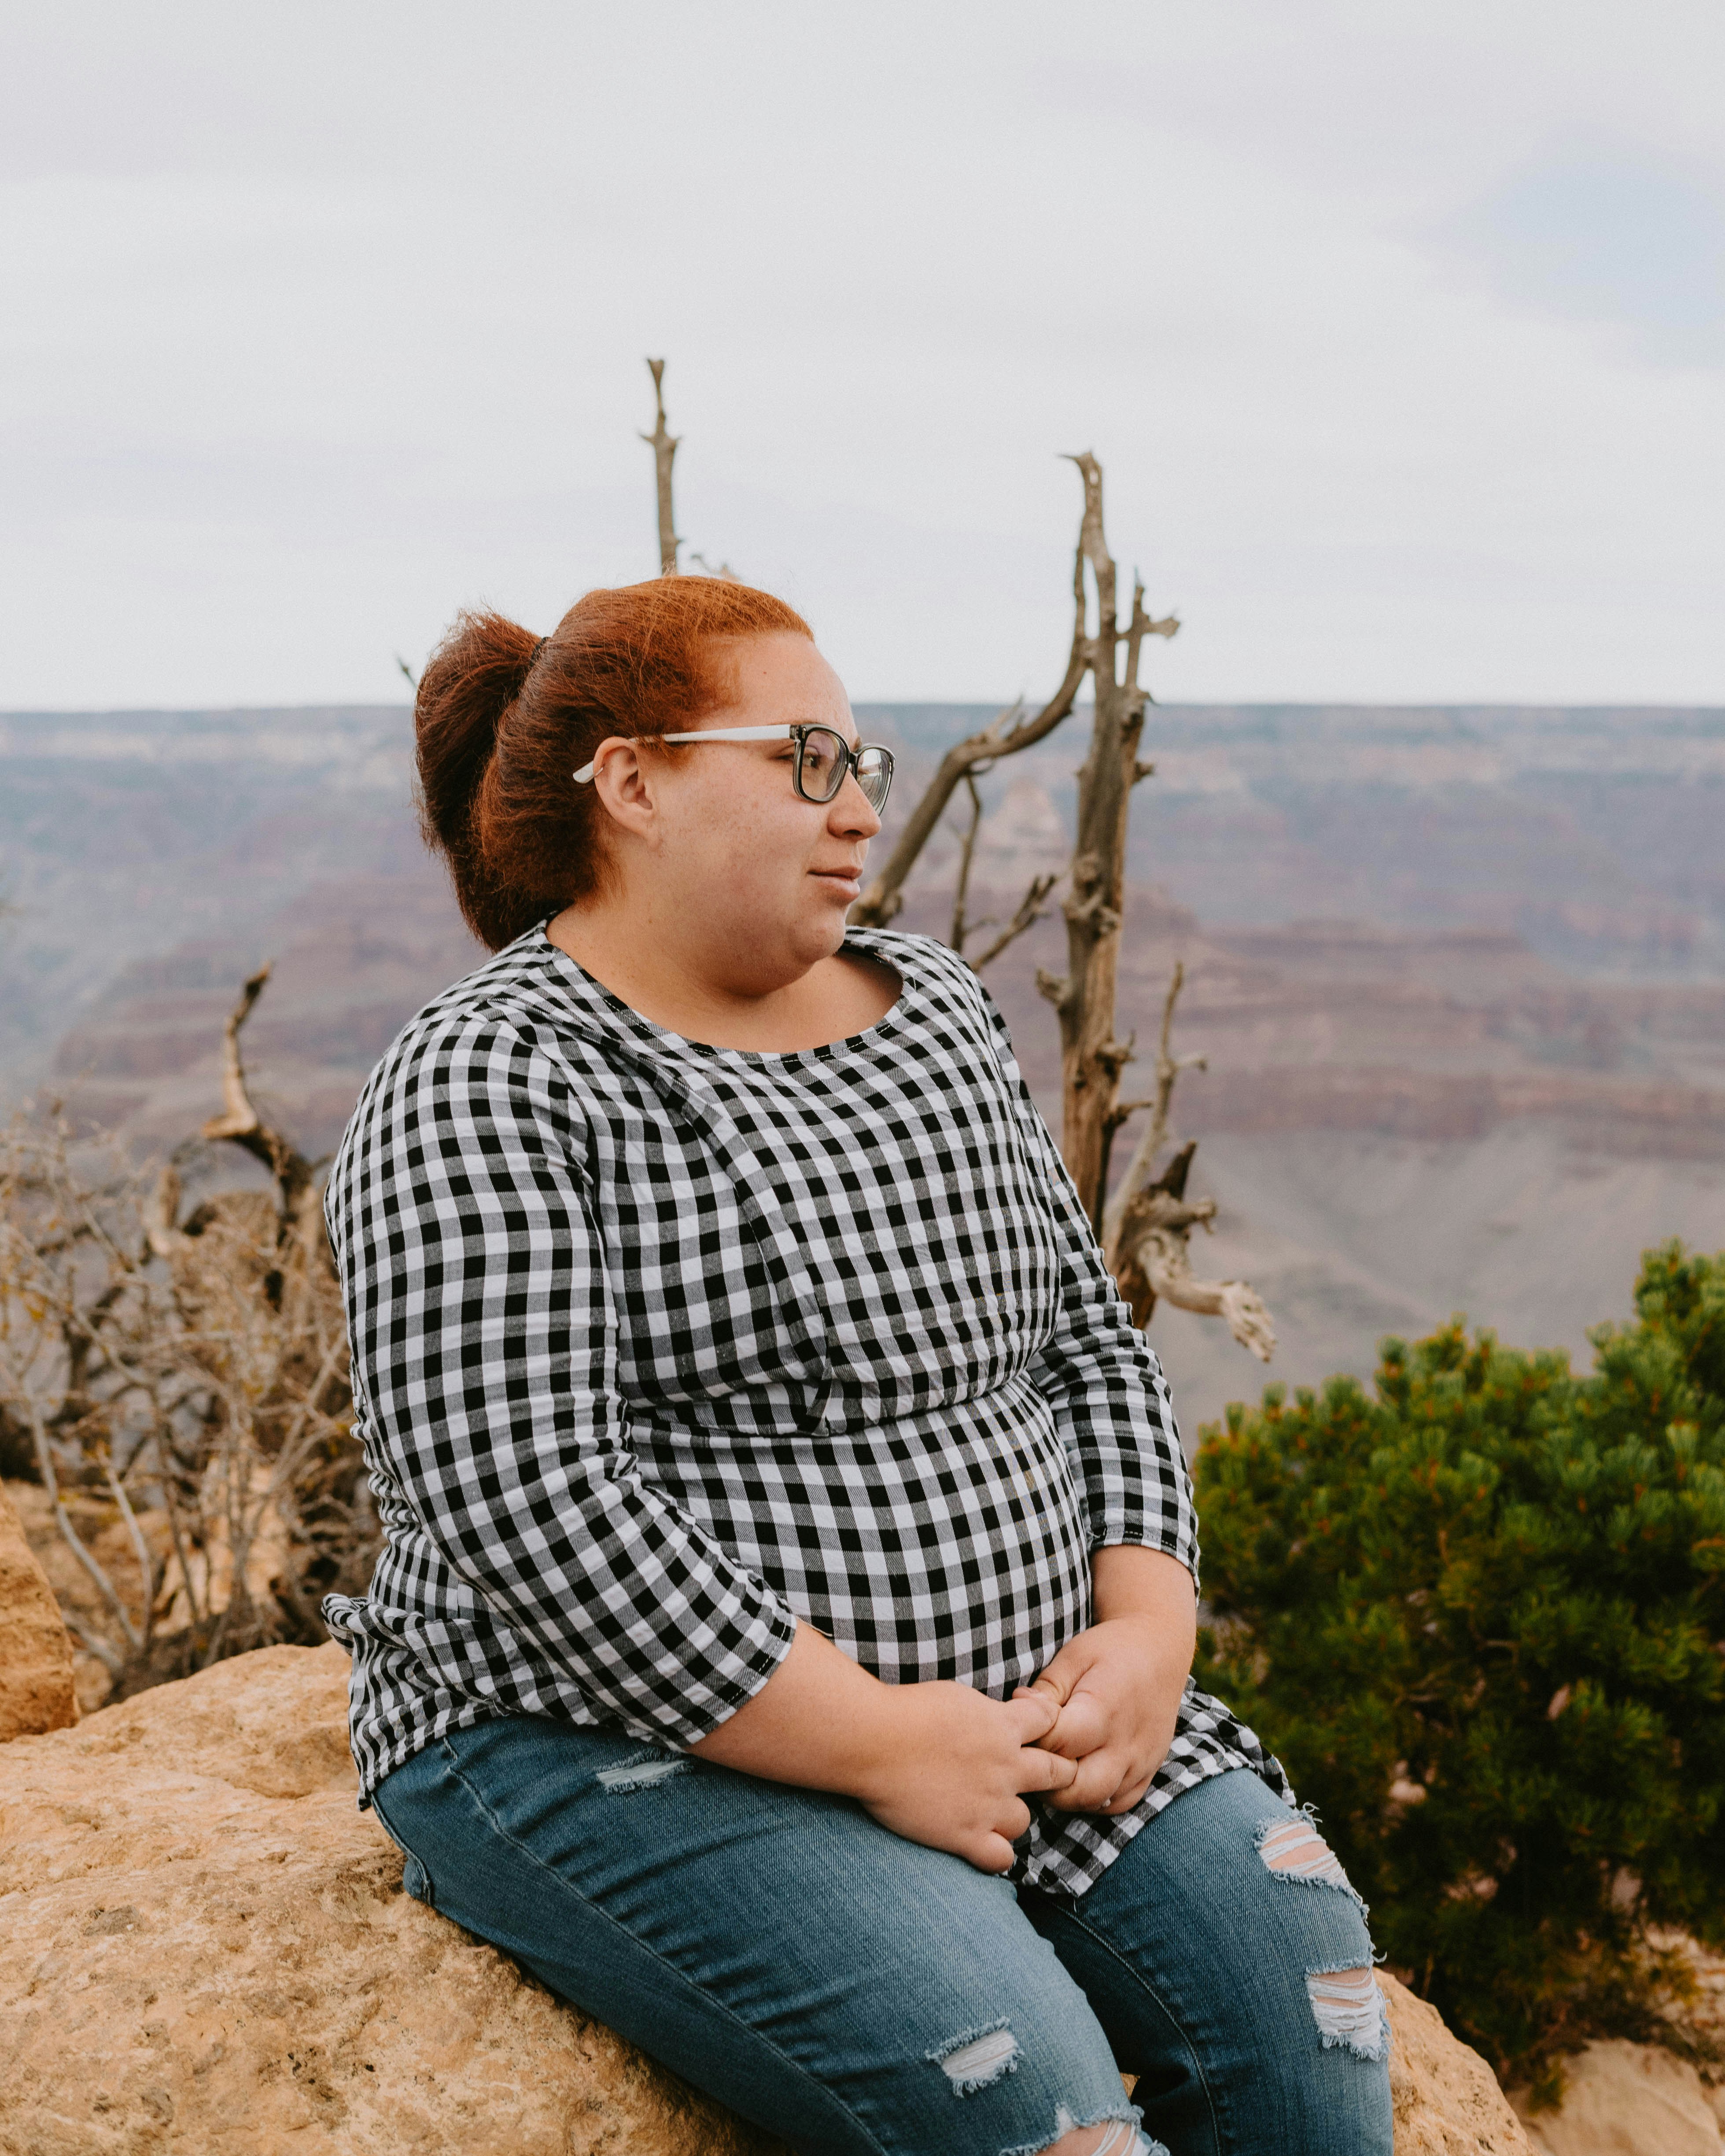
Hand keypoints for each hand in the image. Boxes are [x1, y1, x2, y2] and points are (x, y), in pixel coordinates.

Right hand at [854, 1682, 1079, 1872]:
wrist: (875, 1740)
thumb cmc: (906, 1710)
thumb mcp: (956, 1696)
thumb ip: (984, 1713)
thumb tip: (993, 1718)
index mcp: (1002, 1725)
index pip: (1050, 1720)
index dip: (1045, 1723)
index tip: (1032, 1728)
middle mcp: (1005, 1767)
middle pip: (1056, 1772)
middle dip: (1053, 1773)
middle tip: (1034, 1775)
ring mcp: (988, 1805)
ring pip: (1025, 1820)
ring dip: (1011, 1816)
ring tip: (989, 1811)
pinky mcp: (965, 1835)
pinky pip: (1001, 1859)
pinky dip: (994, 1854)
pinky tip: (978, 1843)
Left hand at [1016, 1616, 1184, 1812]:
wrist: (1160, 1651)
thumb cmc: (1110, 1650)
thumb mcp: (1074, 1657)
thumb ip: (1046, 1689)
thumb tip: (1017, 1709)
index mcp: (1103, 1711)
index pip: (1057, 1745)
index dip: (1030, 1741)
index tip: (1016, 1729)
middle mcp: (1125, 1745)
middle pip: (1075, 1789)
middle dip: (1044, 1779)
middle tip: (1028, 1757)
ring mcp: (1140, 1763)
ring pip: (1094, 1801)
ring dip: (1065, 1793)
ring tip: (1049, 1766)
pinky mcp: (1148, 1773)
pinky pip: (1116, 1803)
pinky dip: (1092, 1799)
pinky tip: (1077, 1777)